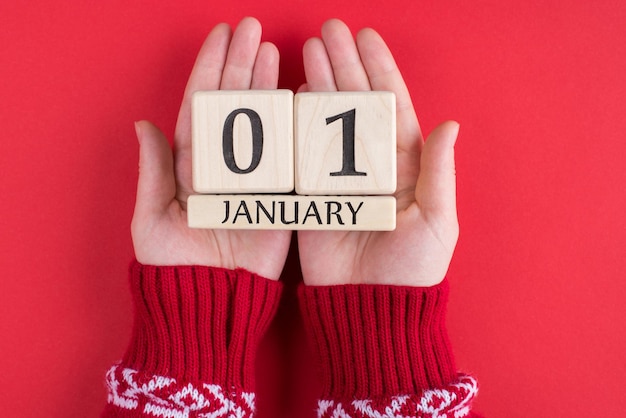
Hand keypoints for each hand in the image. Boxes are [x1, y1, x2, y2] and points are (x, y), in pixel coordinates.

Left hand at [131, 17, 290, 279]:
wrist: (211, 300)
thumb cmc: (174, 265)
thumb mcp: (153, 219)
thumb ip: (155, 172)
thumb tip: (143, 124)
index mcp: (189, 165)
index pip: (200, 106)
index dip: (210, 70)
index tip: (221, 37)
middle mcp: (222, 164)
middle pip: (232, 105)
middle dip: (240, 65)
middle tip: (251, 28)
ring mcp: (253, 176)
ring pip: (260, 122)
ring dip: (264, 85)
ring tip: (271, 51)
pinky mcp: (278, 195)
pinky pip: (287, 155)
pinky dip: (292, 126)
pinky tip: (295, 95)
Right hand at [297, 19, 458, 286]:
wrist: (369, 307)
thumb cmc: (412, 270)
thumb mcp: (436, 220)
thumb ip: (438, 171)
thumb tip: (449, 124)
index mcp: (406, 166)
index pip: (392, 106)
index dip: (380, 70)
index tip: (367, 37)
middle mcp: (372, 164)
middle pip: (357, 104)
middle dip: (345, 65)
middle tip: (330, 30)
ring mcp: (340, 175)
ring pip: (329, 119)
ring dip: (322, 83)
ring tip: (312, 49)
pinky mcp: (313, 193)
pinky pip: (304, 150)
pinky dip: (300, 122)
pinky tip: (298, 93)